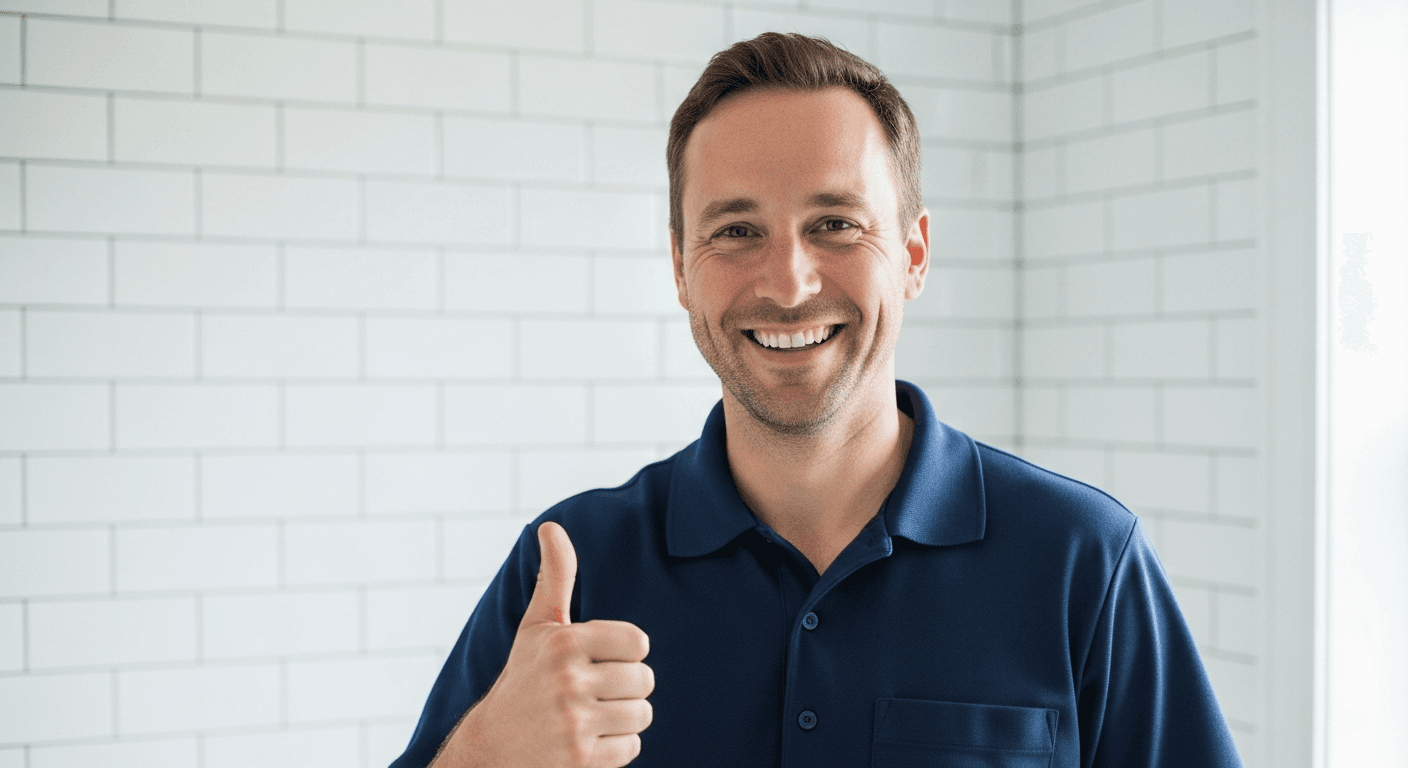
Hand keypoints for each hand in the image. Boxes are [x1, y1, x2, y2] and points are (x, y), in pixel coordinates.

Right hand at [434, 521, 653, 767]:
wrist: (491, 747)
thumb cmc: (524, 679)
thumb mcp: (536, 628)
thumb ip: (555, 578)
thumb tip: (551, 527)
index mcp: (564, 642)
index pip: (639, 642)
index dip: (625, 653)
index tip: (599, 660)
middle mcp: (568, 680)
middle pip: (645, 680)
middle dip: (626, 688)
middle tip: (594, 692)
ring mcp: (574, 722)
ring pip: (642, 714)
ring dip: (623, 718)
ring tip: (591, 716)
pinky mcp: (580, 759)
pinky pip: (631, 748)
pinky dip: (616, 748)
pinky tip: (587, 742)